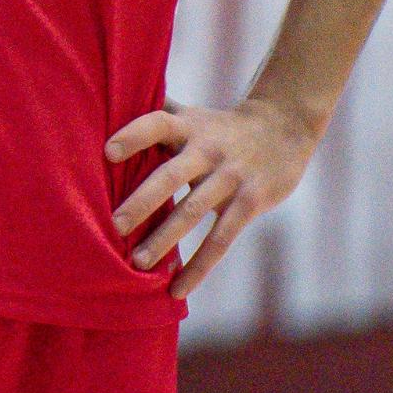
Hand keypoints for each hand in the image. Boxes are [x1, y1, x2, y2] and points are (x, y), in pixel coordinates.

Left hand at [104, 96, 319, 298]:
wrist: (284, 129)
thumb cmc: (222, 126)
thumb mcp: (193, 114)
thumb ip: (159, 112)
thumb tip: (111, 101)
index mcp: (188, 127)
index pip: (158, 124)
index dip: (134, 135)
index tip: (108, 153)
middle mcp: (207, 150)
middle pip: (171, 175)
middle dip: (142, 201)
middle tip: (113, 226)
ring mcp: (230, 177)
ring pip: (192, 212)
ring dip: (164, 239)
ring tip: (136, 263)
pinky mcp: (249, 203)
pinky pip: (220, 240)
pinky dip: (198, 267)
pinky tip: (177, 290)